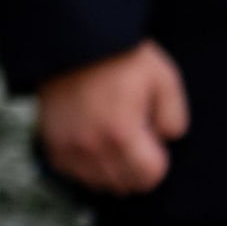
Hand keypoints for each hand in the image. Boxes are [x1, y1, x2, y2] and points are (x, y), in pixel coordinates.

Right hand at [36, 40, 189, 195]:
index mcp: (121, 134)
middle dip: (136, 167)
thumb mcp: (164, 79)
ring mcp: (67, 147)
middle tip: (135, 139)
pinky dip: (85, 165)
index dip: (158, 160)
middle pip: (124, 184)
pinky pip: (72, 173)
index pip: (149, 177)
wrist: (73, 41)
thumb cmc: (121, 58)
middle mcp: (91, 147)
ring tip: (113, 140)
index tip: (152, 140)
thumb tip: (164, 140)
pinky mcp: (51, 142)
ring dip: (111, 170)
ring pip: (98, 183)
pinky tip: (93, 143)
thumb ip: (175, 118)